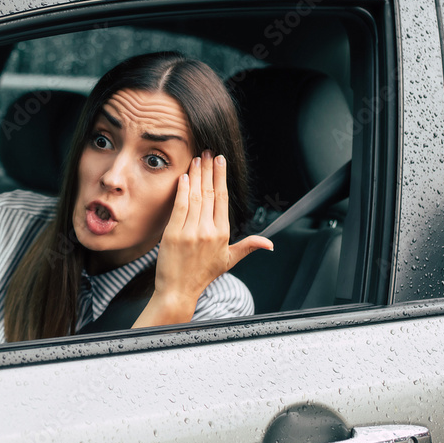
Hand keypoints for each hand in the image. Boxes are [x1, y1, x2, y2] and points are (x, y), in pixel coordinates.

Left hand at [138, 150, 271, 325]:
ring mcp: (191, 232)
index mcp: (223, 234)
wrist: (179, 290)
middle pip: (210, 193)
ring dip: (196, 175)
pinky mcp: (173, 234)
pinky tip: (184, 177)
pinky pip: (180, 207)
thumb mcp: (229, 260)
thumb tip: (270, 244)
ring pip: (196, 197)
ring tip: (196, 159)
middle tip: (207, 152)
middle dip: (209, 170)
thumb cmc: (202, 275)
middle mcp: (209, 231)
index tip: (220, 161)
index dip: (221, 177)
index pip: (223, 198)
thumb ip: (249, 246)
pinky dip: (182, 191)